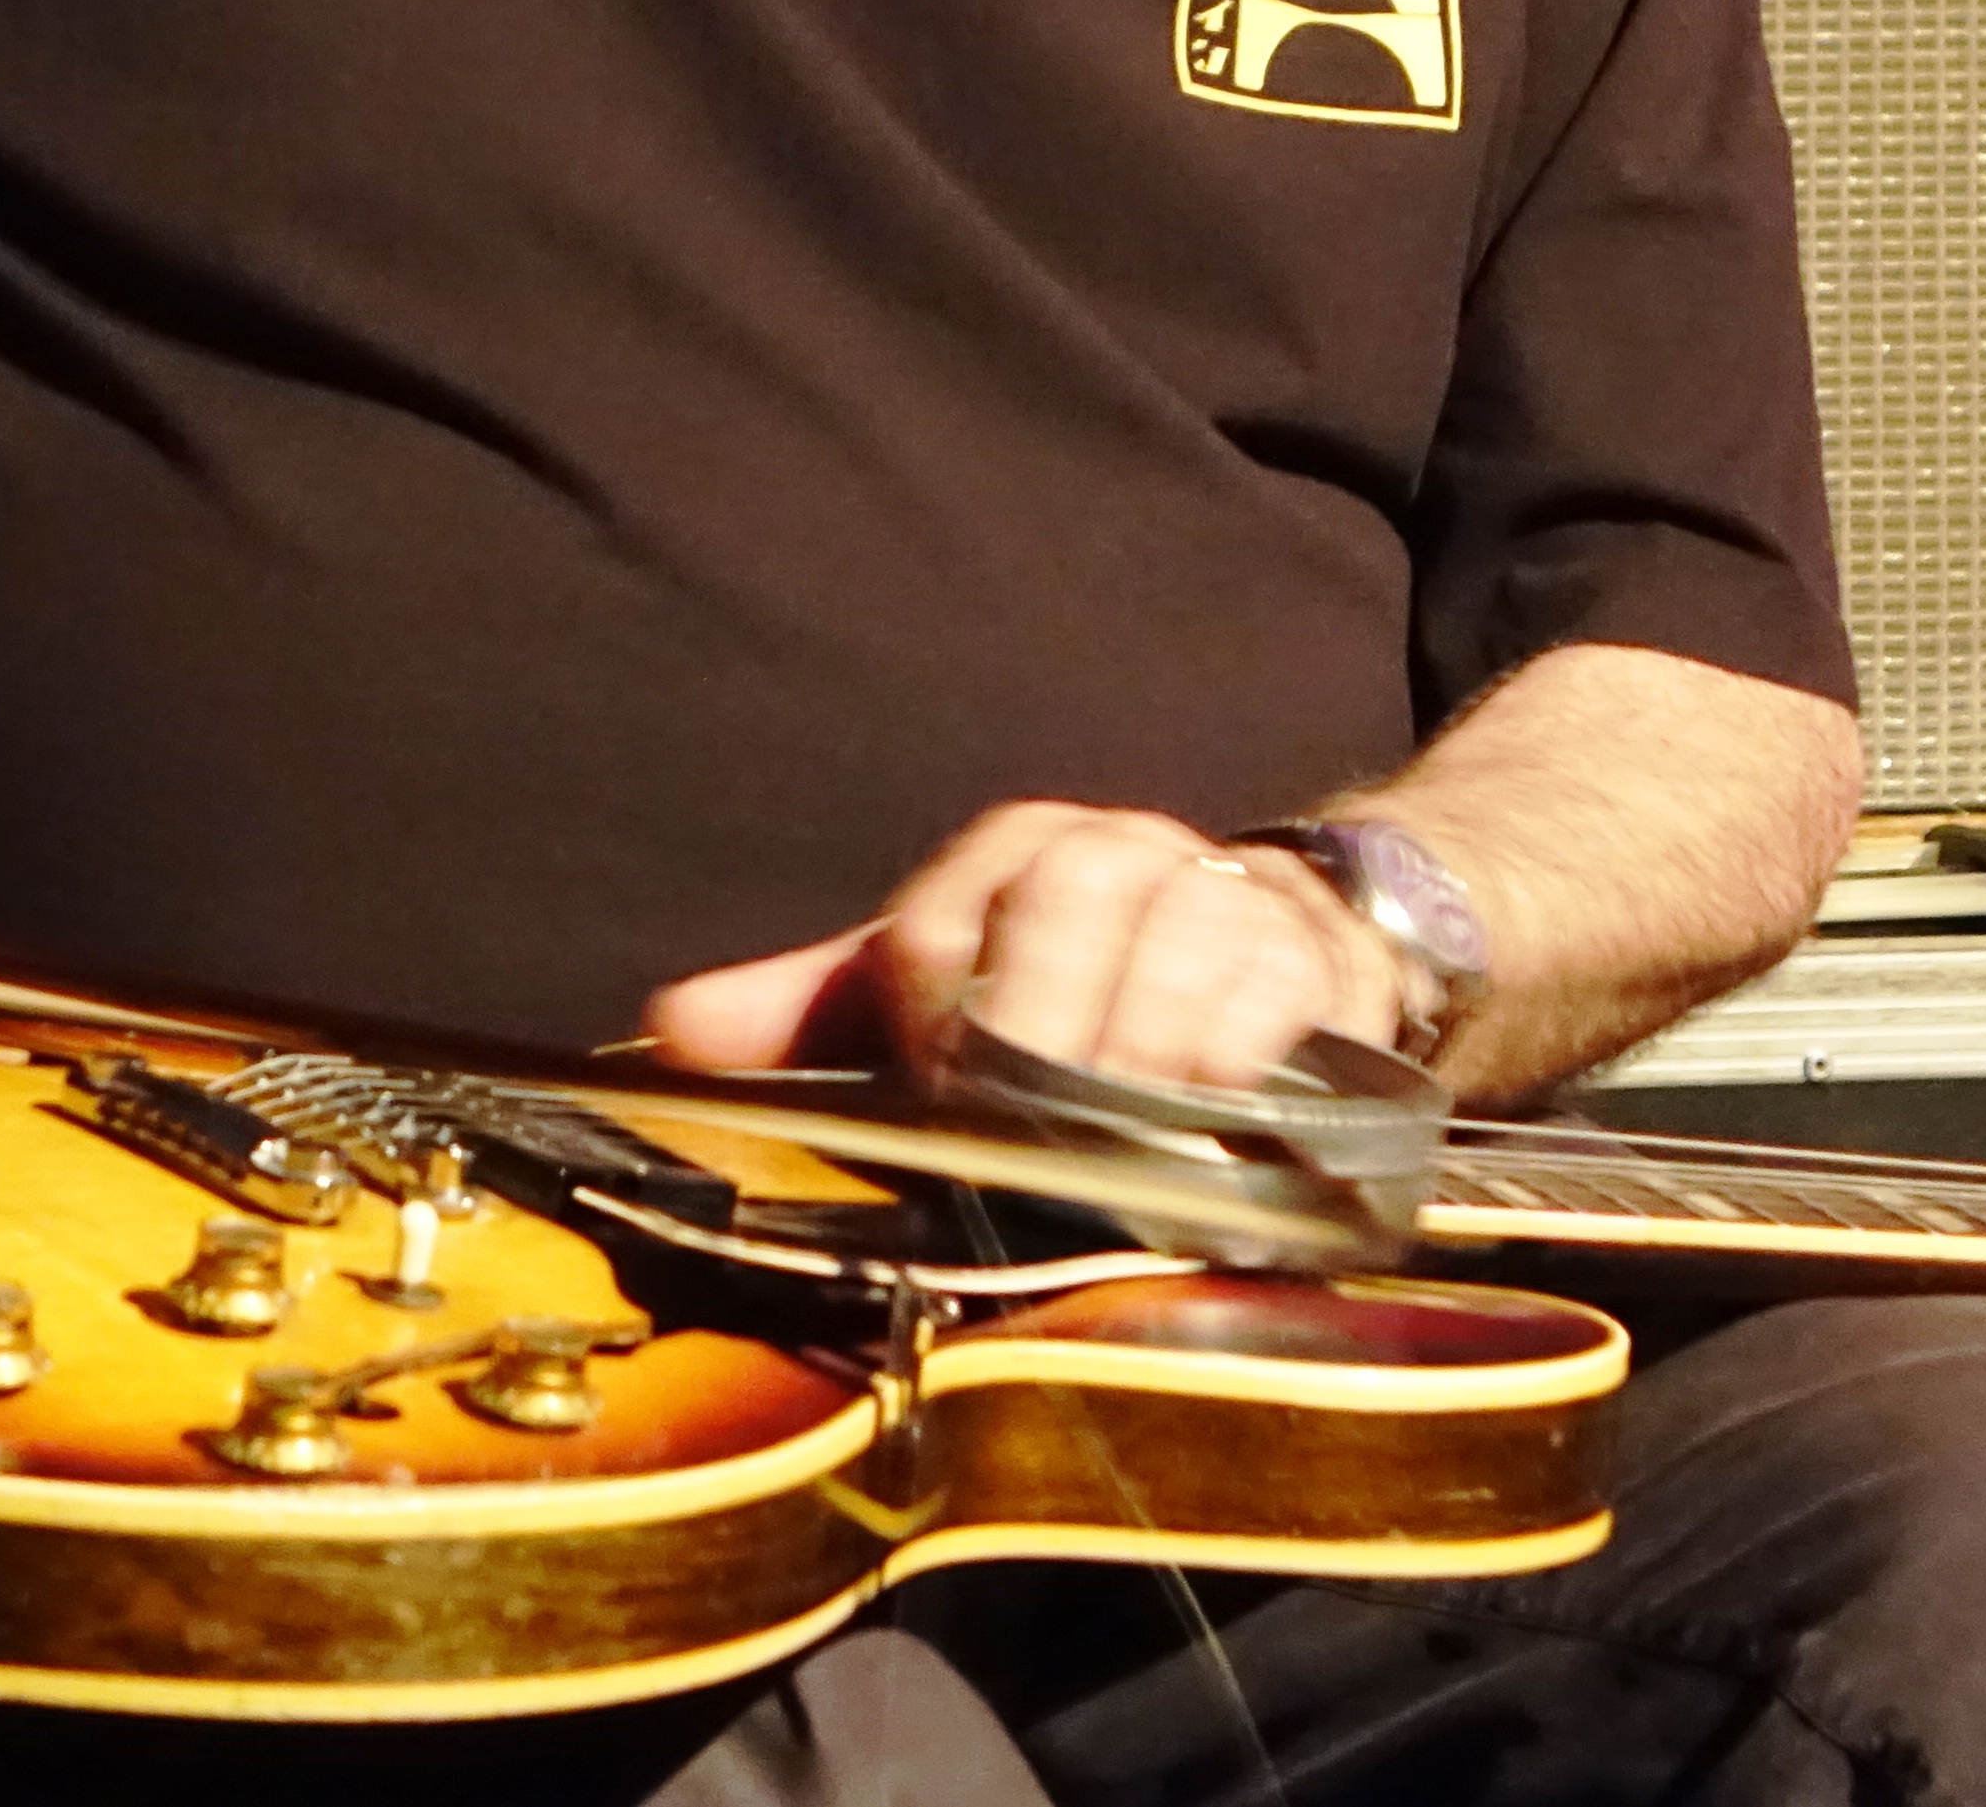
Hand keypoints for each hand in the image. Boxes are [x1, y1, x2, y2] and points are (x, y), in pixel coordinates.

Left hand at [638, 800, 1405, 1090]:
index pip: (942, 919)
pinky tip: (1217, 1110)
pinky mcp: (1315, 952)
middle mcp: (1114, 850)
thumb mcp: (937, 994)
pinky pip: (1282, 984)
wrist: (1256, 950)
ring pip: (1180, 934)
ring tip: (1122, 1136)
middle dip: (1044, 1021)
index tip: (939, 1089)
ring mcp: (1221, 890)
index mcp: (1009, 854)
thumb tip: (670, 1031)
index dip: (933, 1009)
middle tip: (1029, 1121)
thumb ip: (812, 1013)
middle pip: (1069, 898)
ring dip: (1145, 1046)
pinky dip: (1244, 1052)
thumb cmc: (1068, 987)